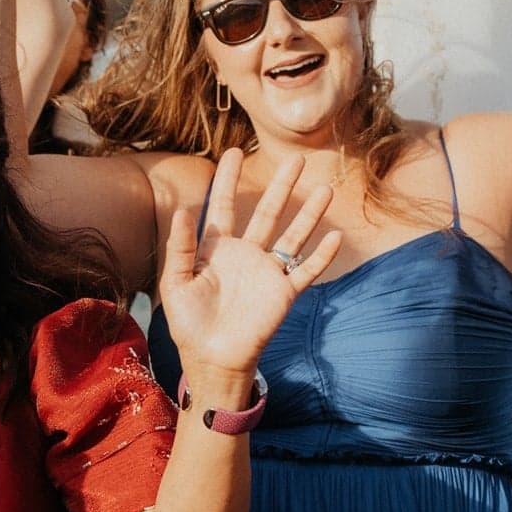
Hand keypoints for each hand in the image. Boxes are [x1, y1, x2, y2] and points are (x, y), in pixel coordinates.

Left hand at [159, 149, 340, 377]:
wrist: (212, 359)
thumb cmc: (188, 324)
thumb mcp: (176, 284)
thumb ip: (181, 248)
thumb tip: (181, 211)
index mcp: (217, 250)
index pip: (223, 206)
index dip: (227, 180)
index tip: (234, 152)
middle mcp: (246, 255)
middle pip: (267, 212)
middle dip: (281, 186)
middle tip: (296, 160)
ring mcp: (267, 273)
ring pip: (293, 235)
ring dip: (309, 214)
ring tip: (325, 189)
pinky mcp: (284, 293)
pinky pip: (306, 270)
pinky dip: (321, 255)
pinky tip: (335, 236)